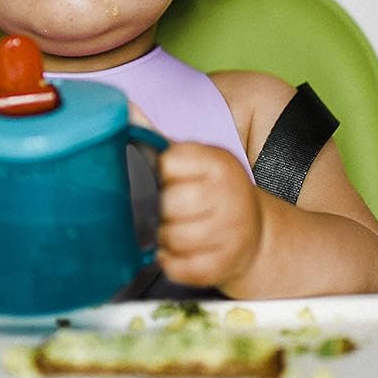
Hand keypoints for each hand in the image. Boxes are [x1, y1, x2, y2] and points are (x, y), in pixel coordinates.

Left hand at [156, 142, 262, 290]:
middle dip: (158, 209)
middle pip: (168, 203)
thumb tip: (124, 109)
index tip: (162, 178)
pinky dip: (170, 262)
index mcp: (218, 162)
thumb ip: (157, 139)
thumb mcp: (192, 160)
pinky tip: (177, 251)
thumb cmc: (211, 191)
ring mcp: (230, 232)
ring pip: (172, 238)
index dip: (156, 173)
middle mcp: (229, 195)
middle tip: (163, 209)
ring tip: (170, 228)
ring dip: (162, 237)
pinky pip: (179, 267)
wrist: (253, 232)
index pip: (169, 162)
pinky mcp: (224, 264)